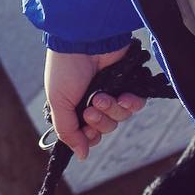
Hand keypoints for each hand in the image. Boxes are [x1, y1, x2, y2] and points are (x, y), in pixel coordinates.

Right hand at [44, 44, 145, 160]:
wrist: (82, 40)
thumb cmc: (65, 68)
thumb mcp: (58, 102)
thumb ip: (68, 131)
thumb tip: (81, 155)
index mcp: (77, 107)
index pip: (89, 134)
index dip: (89, 136)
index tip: (86, 127)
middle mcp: (96, 101)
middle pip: (106, 128)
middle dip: (99, 122)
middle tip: (91, 107)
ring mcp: (113, 91)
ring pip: (121, 118)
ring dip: (111, 110)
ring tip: (101, 96)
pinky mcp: (128, 82)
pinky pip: (136, 104)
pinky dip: (131, 104)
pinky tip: (123, 98)